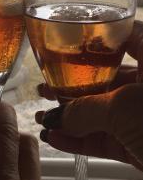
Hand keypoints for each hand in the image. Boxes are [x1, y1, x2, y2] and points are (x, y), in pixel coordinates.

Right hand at [35, 20, 142, 170]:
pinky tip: (57, 138)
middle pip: (104, 79)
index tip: (74, 42)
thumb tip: (56, 117)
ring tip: (45, 119)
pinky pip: (105, 138)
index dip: (99, 37)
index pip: (127, 36)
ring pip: (101, 112)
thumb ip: (85, 110)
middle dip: (71, 86)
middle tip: (48, 88)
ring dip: (71, 117)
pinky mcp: (139, 142)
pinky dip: (81, 140)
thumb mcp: (124, 108)